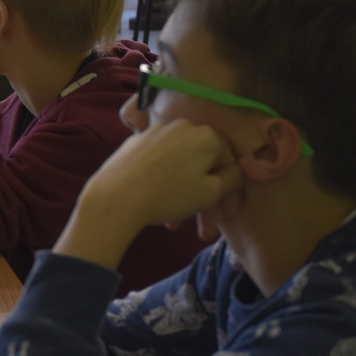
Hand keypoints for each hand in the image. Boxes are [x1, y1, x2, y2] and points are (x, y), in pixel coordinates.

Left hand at [79, 119, 243, 235]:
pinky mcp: (134, 142)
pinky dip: (163, 181)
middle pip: (202, 163)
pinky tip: (157, 204)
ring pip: (179, 165)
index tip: (226, 216)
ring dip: (183, 194)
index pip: (229, 161)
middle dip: (205, 197)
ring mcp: (155, 132)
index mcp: (207, 135)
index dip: (231, 192)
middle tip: (203, 228)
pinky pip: (158, 162)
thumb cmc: (168, 196)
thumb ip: (233, 177)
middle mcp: (182, 126)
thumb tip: (241, 168)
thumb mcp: (211, 192)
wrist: (114, 198)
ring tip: (174, 224)